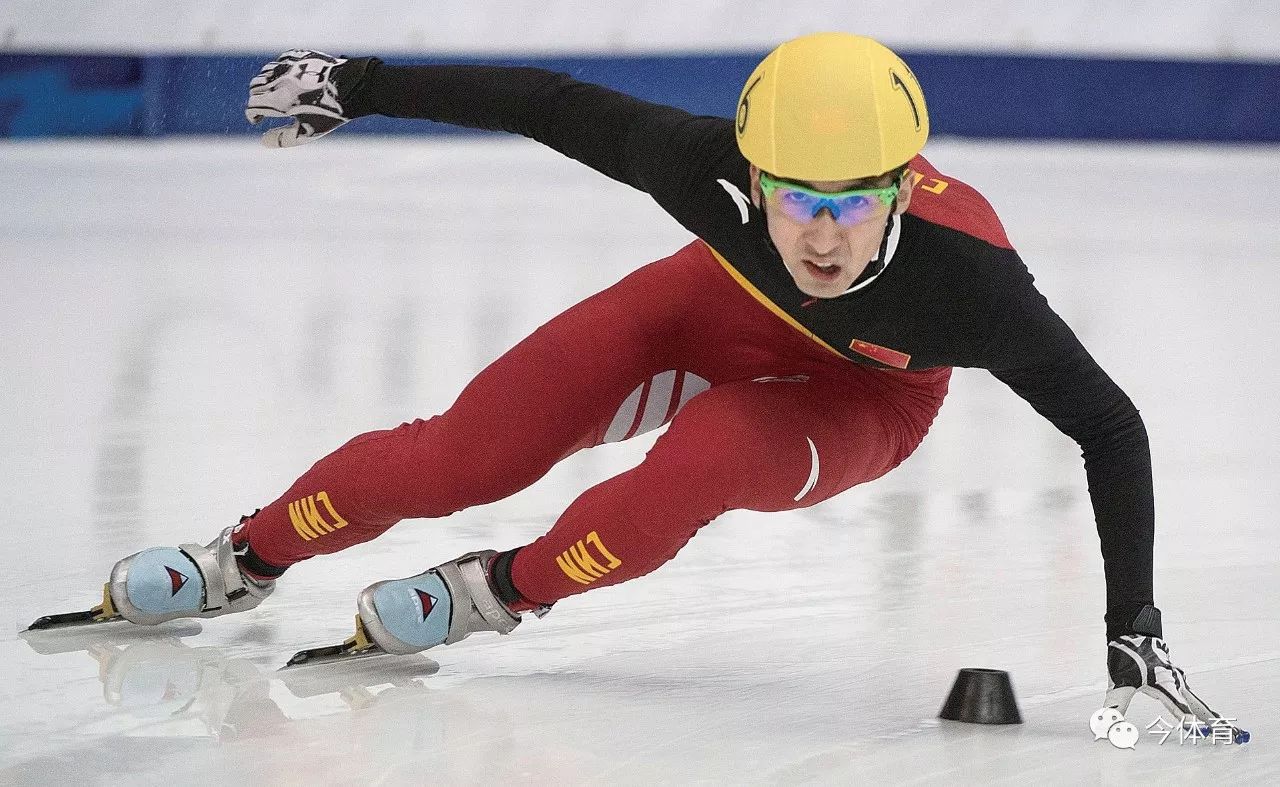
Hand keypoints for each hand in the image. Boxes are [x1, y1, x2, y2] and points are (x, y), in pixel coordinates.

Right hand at [245, 50, 353, 147]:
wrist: (352, 87)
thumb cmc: (331, 113)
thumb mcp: (309, 132)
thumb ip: (284, 138)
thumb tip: (263, 141)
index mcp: (280, 101)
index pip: (253, 106)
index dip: (252, 115)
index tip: (257, 120)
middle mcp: (279, 81)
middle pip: (255, 88)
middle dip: (257, 99)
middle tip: (267, 107)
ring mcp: (288, 66)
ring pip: (265, 72)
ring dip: (266, 83)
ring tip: (277, 92)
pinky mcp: (298, 55)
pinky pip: (279, 60)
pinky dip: (279, 70)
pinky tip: (288, 78)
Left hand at [1105, 633, 1248, 742]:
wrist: (1132, 631)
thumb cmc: (1126, 655)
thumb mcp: (1118, 681)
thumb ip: (1116, 704)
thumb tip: (1108, 722)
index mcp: (1166, 684)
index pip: (1181, 709)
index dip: (1190, 723)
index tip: (1202, 735)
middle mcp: (1176, 683)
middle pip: (1200, 706)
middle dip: (1216, 722)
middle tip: (1237, 735)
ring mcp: (1178, 680)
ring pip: (1197, 701)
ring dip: (1210, 716)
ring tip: (1225, 729)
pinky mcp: (1175, 678)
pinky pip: (1191, 696)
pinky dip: (1200, 708)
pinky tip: (1204, 716)